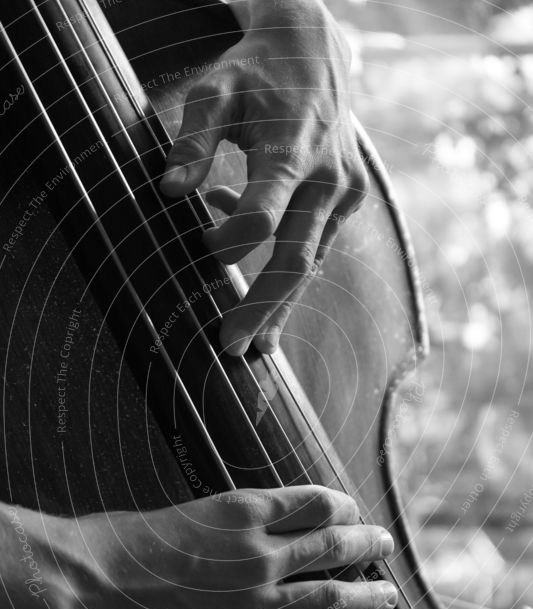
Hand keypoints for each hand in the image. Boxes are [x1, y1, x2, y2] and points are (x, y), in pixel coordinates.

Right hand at [75, 486, 396, 608]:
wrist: (84, 582)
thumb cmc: (125, 542)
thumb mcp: (190, 512)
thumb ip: (236, 523)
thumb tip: (270, 531)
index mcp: (244, 511)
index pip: (317, 503)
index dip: (344, 507)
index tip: (354, 513)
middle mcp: (260, 555)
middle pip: (335, 545)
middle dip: (367, 545)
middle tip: (385, 545)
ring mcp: (254, 607)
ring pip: (331, 598)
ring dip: (368, 597)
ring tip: (387, 597)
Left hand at [160, 0, 367, 355]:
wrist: (317, 52)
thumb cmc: (257, 73)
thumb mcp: (216, 91)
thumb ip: (193, 140)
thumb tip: (169, 190)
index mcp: (293, 150)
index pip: (261, 218)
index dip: (227, 243)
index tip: (200, 244)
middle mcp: (327, 178)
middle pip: (295, 260)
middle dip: (262, 308)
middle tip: (233, 349)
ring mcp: (344, 193)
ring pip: (311, 263)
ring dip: (281, 304)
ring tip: (256, 344)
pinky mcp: (349, 199)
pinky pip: (315, 243)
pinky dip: (286, 261)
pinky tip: (252, 258)